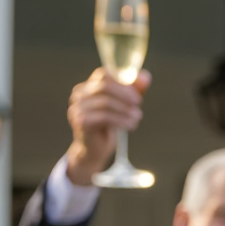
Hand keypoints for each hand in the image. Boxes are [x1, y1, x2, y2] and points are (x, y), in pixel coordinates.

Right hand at [66, 67, 148, 184]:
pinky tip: (131, 126)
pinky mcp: (82, 121)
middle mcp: (79, 95)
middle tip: (138, 104)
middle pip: (104, 86)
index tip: (137, 95)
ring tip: (137, 117)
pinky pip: (105, 116)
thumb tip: (146, 76)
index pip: (104, 74)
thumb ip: (132, 91)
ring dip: (126, 110)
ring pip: (106, 102)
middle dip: (125, 94)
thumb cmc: (107, 127)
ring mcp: (78, 108)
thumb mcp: (121, 107)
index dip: (123, 82)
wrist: (93, 151)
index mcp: (86, 88)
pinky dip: (122, 120)